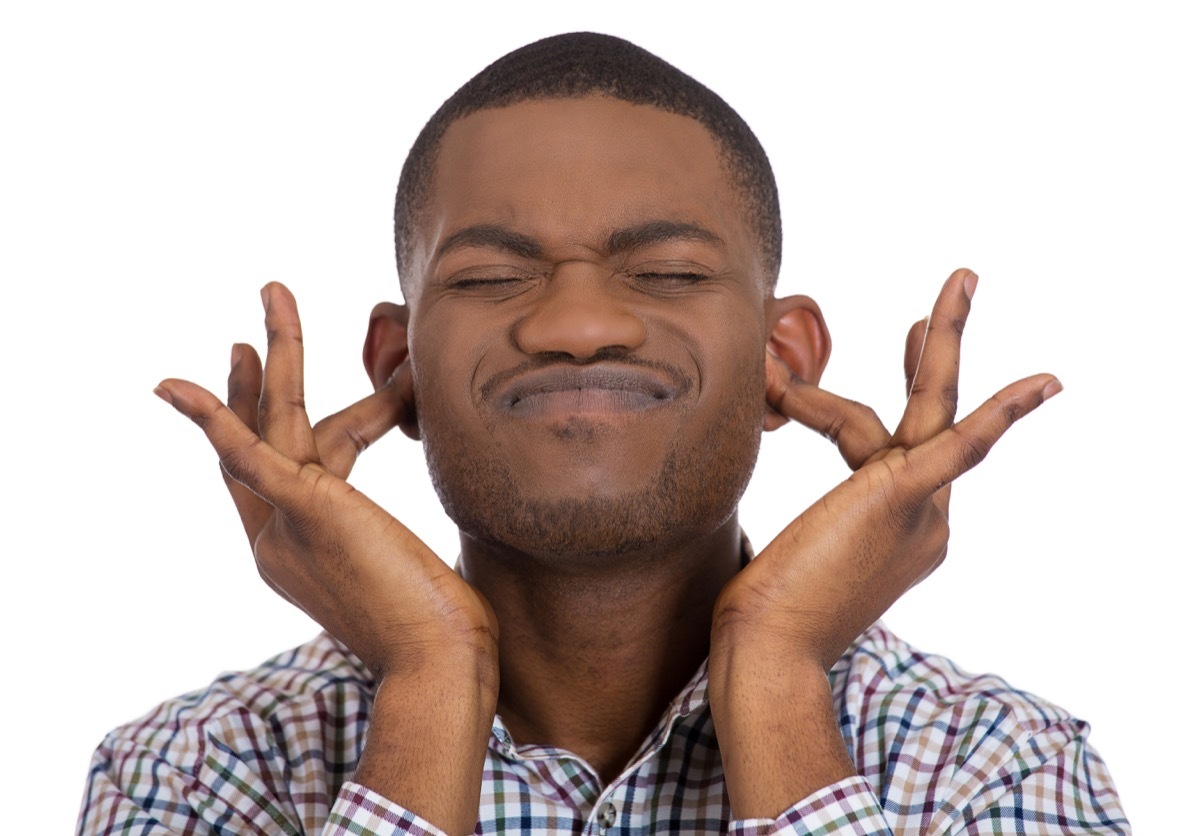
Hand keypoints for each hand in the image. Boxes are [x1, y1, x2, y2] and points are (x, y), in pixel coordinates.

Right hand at [154, 282, 495, 830]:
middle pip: (258, 442)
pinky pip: (249, 454)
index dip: (274, 420)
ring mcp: (284, 529)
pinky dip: (214, 416)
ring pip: (268, 424)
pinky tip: (176, 384)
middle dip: (253, 382)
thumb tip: (419, 542)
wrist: (440, 664)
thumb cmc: (442, 628)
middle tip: (247, 331)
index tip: (277, 376)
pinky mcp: (305, 513)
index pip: (281, 470)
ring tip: (273, 290)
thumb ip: (391, 546)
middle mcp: (277, 541)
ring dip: (272, 354)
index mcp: (298, 552)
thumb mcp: (407, 571)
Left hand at [708, 269, 1060, 814]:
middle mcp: (923, 519)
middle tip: (952, 290)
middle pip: (935, 419)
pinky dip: (999, 412)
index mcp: (898, 531)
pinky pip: (958, 442)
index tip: (803, 376)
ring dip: (943, 340)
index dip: (845, 404)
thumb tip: (771, 524)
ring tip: (960, 280)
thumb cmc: (764, 615)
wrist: (768, 651)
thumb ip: (806, 528)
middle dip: (939, 351)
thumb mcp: (789, 554)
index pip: (881, 445)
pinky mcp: (904, 497)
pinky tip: (1043, 386)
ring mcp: (922, 510)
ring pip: (936, 408)